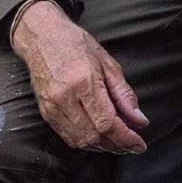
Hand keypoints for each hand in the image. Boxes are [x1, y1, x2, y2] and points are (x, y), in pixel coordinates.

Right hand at [10, 0, 146, 153]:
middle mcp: (64, 97)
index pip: (107, 123)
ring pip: (81, 141)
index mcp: (83, 81)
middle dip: (117, 145)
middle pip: (95, 136)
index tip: (140, 144)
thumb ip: (124, 94)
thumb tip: (139, 121)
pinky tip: (98, 137)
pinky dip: (86, 142)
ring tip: (117, 141)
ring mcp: (52, 106)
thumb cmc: (75, 44)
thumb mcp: (107, 63)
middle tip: (131, 144)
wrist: (41, 36)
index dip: (126, 138)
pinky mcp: (45, 111)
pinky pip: (68, 137)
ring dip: (103, 146)